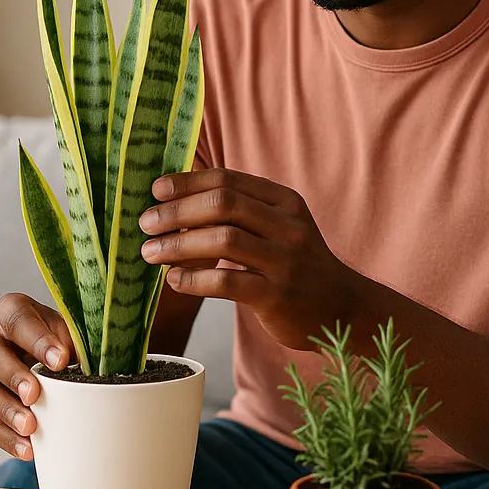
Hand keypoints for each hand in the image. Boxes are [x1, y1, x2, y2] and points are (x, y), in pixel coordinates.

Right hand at [0, 293, 75, 459]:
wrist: (56, 355)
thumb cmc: (64, 338)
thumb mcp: (71, 330)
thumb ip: (76, 340)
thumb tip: (84, 365)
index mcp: (12, 311)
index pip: (17, 318)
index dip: (36, 339)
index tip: (60, 361)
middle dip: (13, 376)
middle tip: (35, 394)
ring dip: (7, 410)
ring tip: (31, 426)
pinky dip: (7, 438)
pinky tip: (28, 449)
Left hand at [138, 168, 363, 349]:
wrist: (342, 308)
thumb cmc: (297, 266)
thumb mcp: (280, 228)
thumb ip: (241, 214)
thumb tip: (176, 205)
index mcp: (285, 202)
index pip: (228, 180)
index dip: (188, 183)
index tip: (156, 190)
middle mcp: (288, 226)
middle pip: (223, 204)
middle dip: (177, 211)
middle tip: (146, 223)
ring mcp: (285, 261)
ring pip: (223, 240)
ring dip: (178, 245)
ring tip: (150, 252)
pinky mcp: (277, 296)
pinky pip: (227, 282)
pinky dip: (194, 279)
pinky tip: (174, 280)